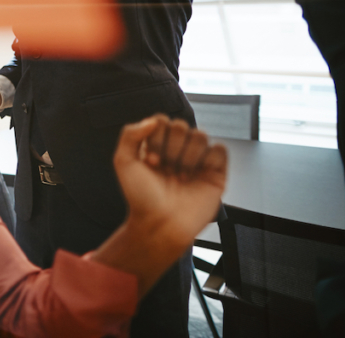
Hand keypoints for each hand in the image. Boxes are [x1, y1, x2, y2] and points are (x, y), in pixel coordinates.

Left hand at [92, 115, 226, 294]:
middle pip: (182, 125)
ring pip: (201, 135)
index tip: (150, 160)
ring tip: (181, 176)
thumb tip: (154, 119)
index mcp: (157, 145)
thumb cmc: (141, 197)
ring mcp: (197, 160)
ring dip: (189, 156)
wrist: (161, 224)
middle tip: (166, 169)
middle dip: (171, 147)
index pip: (162, 121)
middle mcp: (178, 150)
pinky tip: (199, 175)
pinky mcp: (216, 172)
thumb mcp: (123, 161)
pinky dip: (210, 159)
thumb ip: (131, 133)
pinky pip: (220, 149)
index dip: (156, 138)